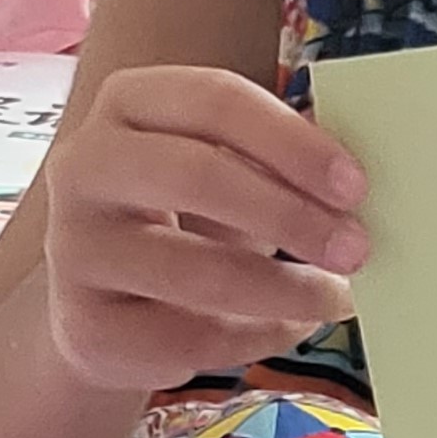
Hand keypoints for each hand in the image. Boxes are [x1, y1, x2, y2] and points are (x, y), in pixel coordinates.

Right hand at [43, 66, 368, 390]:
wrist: (111, 304)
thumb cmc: (192, 216)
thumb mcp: (232, 170)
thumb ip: (284, 159)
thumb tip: (362, 178)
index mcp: (131, 103)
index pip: (214, 100)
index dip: (292, 142)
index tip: (356, 187)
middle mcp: (86, 165)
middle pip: (195, 175)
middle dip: (289, 215)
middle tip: (358, 248)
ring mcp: (74, 248)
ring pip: (197, 271)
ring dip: (288, 290)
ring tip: (337, 298)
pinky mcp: (84, 325)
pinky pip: (190, 336)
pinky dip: (257, 337)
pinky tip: (289, 326)